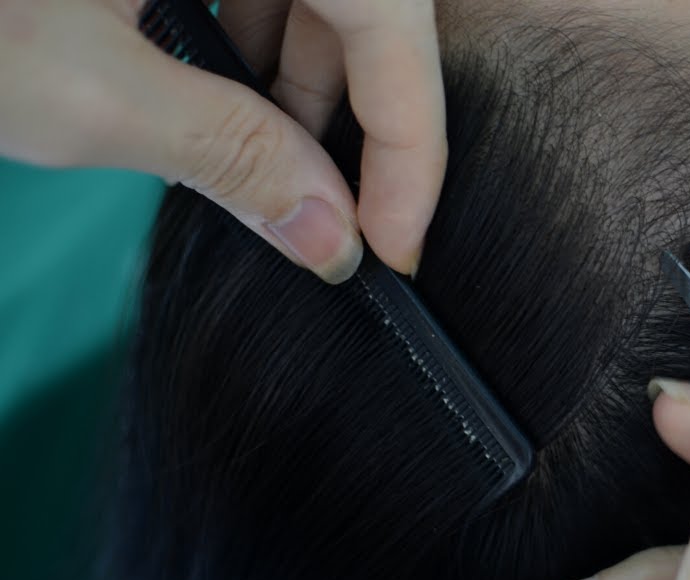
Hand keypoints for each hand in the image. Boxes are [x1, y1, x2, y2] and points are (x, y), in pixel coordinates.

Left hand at [0, 0, 445, 281]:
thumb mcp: (74, 85)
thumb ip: (227, 157)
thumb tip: (329, 235)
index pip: (393, 17)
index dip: (410, 142)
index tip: (393, 242)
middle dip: (355, 115)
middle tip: (327, 214)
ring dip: (303, 77)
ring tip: (264, 163)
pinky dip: (252, 34)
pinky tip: (218, 93)